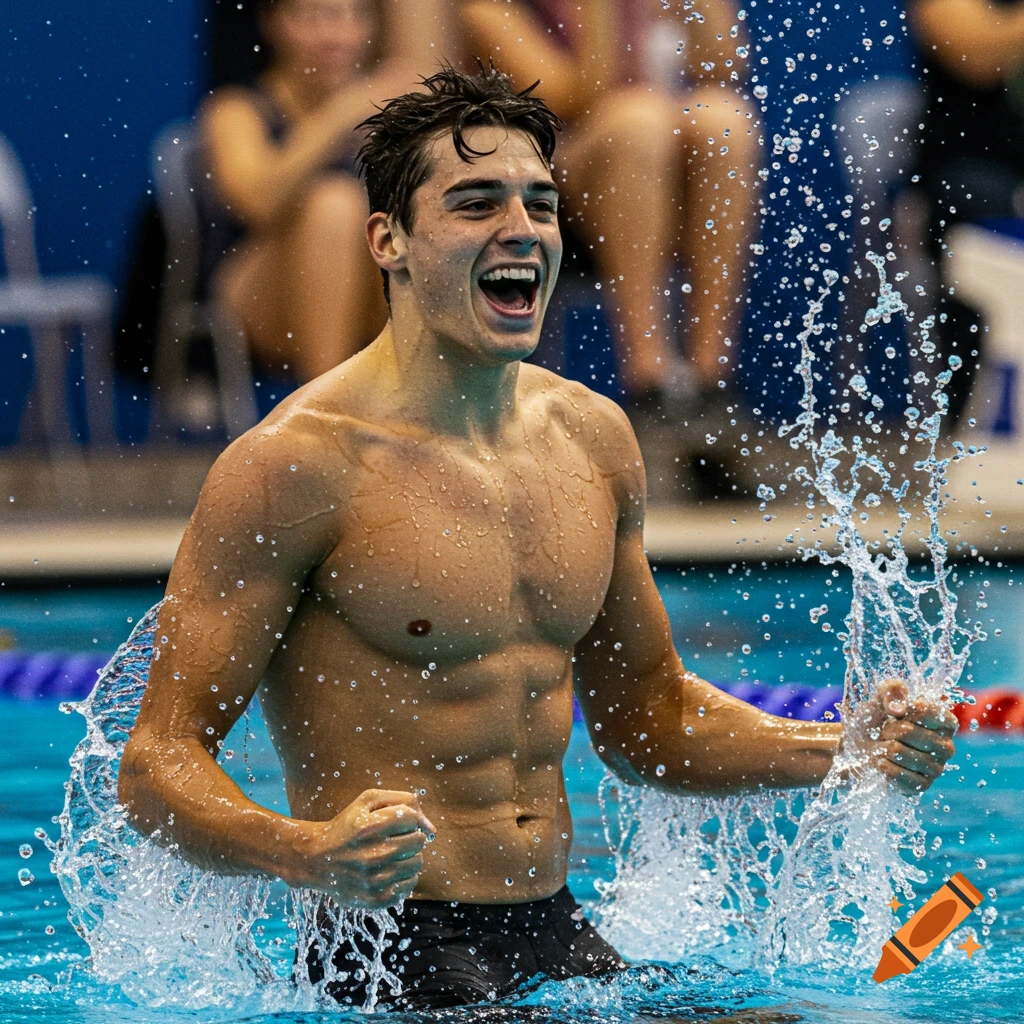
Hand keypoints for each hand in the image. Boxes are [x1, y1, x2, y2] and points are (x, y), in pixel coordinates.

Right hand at [287, 789, 435, 907]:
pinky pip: (409, 886)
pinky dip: (404, 877)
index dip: (408, 818)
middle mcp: (372, 855)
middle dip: (411, 837)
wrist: (317, 859)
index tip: (396, 823)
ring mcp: (374, 880)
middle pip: (418, 841)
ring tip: (390, 855)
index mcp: (368, 827)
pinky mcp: (375, 899)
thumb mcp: (368, 801)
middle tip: (394, 839)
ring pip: (417, 863)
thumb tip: (432, 828)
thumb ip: (403, 801)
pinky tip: (388, 871)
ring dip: (409, 857)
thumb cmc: (348, 826)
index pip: (412, 818)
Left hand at [845, 680, 957, 794]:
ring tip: (884, 746)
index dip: (905, 709)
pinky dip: (881, 765)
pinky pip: (895, 774)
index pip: (929, 711)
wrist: (859, 746)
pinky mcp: (921, 787)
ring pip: (898, 752)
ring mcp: (936, 769)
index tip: (895, 712)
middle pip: (908, 731)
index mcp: (945, 722)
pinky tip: (882, 762)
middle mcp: (947, 747)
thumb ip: (892, 689)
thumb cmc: (877, 719)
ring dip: (881, 747)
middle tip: (886, 731)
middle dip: (887, 729)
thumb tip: (898, 709)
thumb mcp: (881, 696)